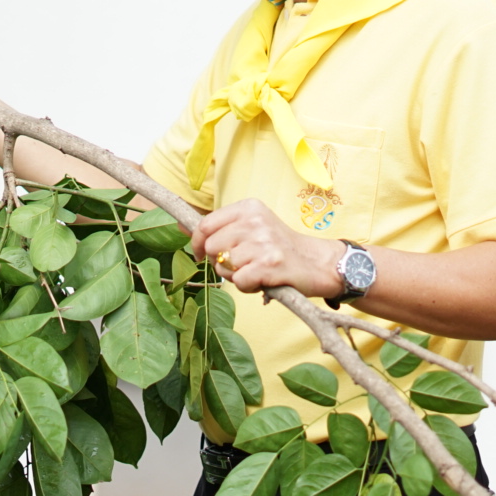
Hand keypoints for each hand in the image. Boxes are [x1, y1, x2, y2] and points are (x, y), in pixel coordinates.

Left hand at [189, 198, 344, 299]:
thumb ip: (219, 228)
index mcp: (248, 207)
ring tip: (255, 272)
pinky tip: (262, 281)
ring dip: (235, 276)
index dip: (198, 244)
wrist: (317, 263)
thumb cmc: (278, 248)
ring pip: (224, 266)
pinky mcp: (270, 264)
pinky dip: (247, 287)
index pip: (205, 225)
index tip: (202, 255)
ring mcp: (263, 242)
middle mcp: (255, 221)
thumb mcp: (251, 227)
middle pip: (212, 247)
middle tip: (241, 265)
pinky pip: (239, 281)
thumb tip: (179, 228)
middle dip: (220, 263)